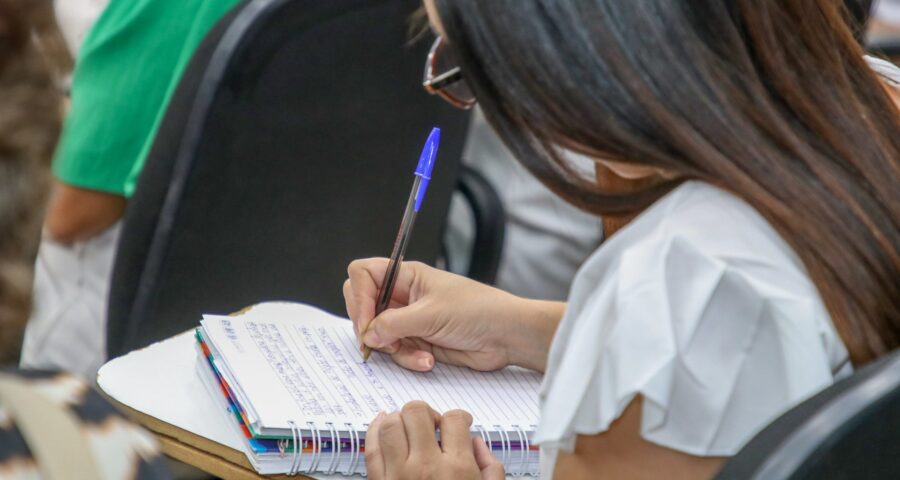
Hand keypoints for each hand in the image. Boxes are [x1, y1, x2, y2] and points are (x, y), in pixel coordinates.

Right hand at [344, 259, 561, 371]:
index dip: (359, 296)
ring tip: (421, 353)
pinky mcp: (418, 341)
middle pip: (364, 306)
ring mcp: (409, 319)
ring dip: (395, 349)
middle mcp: (404, 295)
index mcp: (406, 275)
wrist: (506, 335)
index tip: (367, 321)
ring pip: (379, 335)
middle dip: (369, 327)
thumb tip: (367, 335)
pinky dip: (409, 359)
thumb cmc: (477, 310)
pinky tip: (429, 360)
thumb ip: (393, 324)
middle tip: (379, 341)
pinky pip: (398, 352)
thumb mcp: (431, 314)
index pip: (363, 275)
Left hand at [365, 401, 503, 479]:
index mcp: (457, 470)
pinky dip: (374, 432)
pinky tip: (382, 426)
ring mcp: (397, 476)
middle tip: (432, 424)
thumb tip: (477, 444)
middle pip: (417, 412)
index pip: (454, 419)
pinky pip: (371, 450)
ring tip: (409, 428)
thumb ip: (490, 467)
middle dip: (426, 412)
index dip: (460, 417)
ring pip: (390, 424)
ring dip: (400, 420)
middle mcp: (425, 468)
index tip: (460, 424)